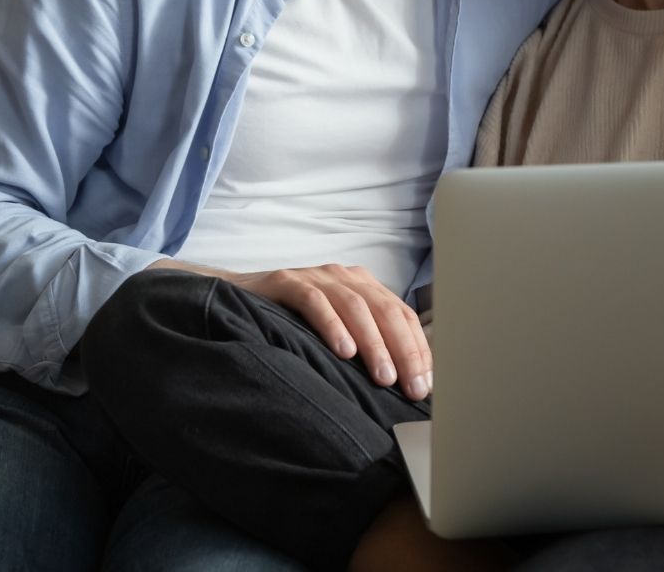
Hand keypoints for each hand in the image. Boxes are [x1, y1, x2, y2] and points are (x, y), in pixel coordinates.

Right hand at [232, 263, 432, 400]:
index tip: (426, 383)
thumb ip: (365, 345)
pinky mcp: (288, 281)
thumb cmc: (292, 323)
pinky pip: (314, 301)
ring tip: (384, 377)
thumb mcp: (336, 330)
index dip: (417, 348)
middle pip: (384, 309)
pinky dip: (332, 325)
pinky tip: (343, 351)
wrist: (237, 298)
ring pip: (355, 305)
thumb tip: (402, 384)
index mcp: (364, 286)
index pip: (402, 314)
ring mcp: (317, 276)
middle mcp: (345, 276)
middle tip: (411, 387)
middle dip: (403, 350)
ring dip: (373, 343)